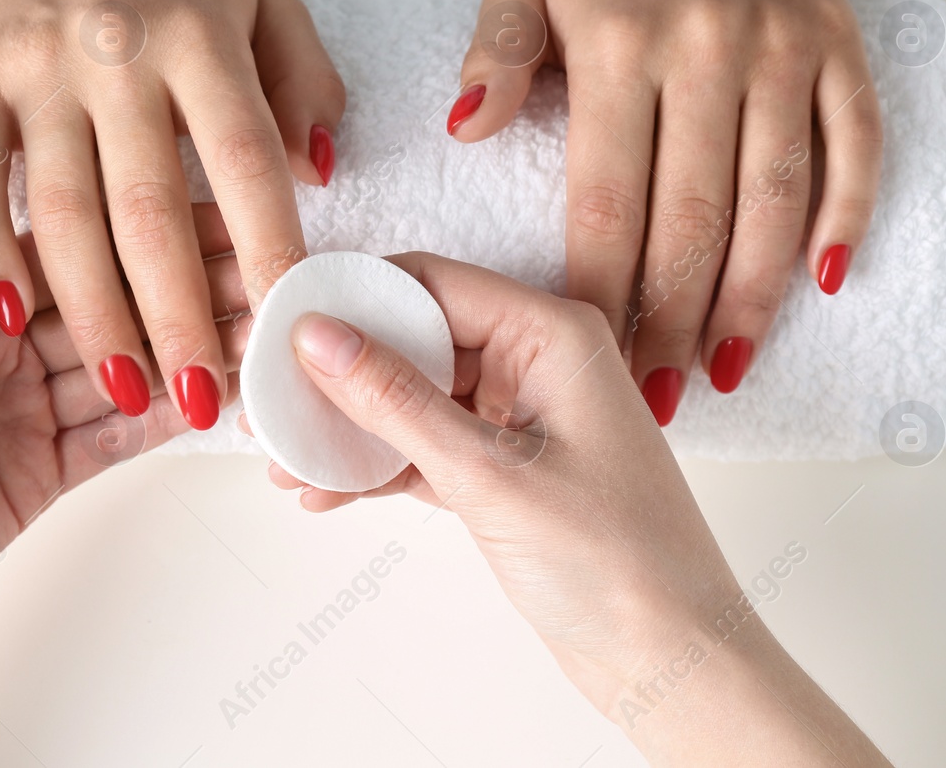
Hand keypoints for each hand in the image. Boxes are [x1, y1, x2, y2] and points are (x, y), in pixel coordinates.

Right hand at [0, 0, 342, 428]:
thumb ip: (305, 81)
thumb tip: (320, 174)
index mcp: (198, 35)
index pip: (245, 156)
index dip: (268, 246)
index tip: (287, 325)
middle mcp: (115, 53)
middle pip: (150, 206)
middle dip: (178, 314)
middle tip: (206, 398)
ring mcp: (34, 72)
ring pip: (62, 213)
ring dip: (95, 313)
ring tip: (130, 388)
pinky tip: (23, 327)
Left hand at [0, 116, 250, 766]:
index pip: (69, 245)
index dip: (141, 226)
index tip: (214, 206)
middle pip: (111, 303)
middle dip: (185, 288)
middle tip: (263, 274)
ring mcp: (26, 409)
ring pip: (126, 366)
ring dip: (189, 350)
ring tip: (261, 332)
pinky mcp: (44, 472)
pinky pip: (118, 437)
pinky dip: (166, 418)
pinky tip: (218, 397)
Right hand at [268, 253, 889, 765]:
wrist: (673, 661)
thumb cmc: (618, 564)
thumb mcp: (488, 475)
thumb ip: (398, 401)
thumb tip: (320, 338)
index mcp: (553, 334)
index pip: (432, 283)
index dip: (354, 298)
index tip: (284, 323)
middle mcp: (539, 360)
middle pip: (417, 338)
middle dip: (342, 371)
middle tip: (272, 400)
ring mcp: (523, 415)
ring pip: (415, 397)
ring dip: (353, 428)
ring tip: (286, 460)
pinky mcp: (508, 469)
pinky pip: (428, 447)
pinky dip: (381, 467)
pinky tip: (326, 493)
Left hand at [447, 0, 881, 422]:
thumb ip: (492, 58)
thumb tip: (465, 129)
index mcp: (620, 42)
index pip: (608, 193)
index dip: (601, 284)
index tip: (591, 353)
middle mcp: (708, 46)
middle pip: (693, 213)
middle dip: (673, 316)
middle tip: (658, 392)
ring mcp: (783, 49)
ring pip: (775, 196)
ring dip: (753, 293)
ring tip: (725, 367)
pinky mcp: (840, 50)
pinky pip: (855, 146)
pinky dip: (846, 217)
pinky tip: (821, 285)